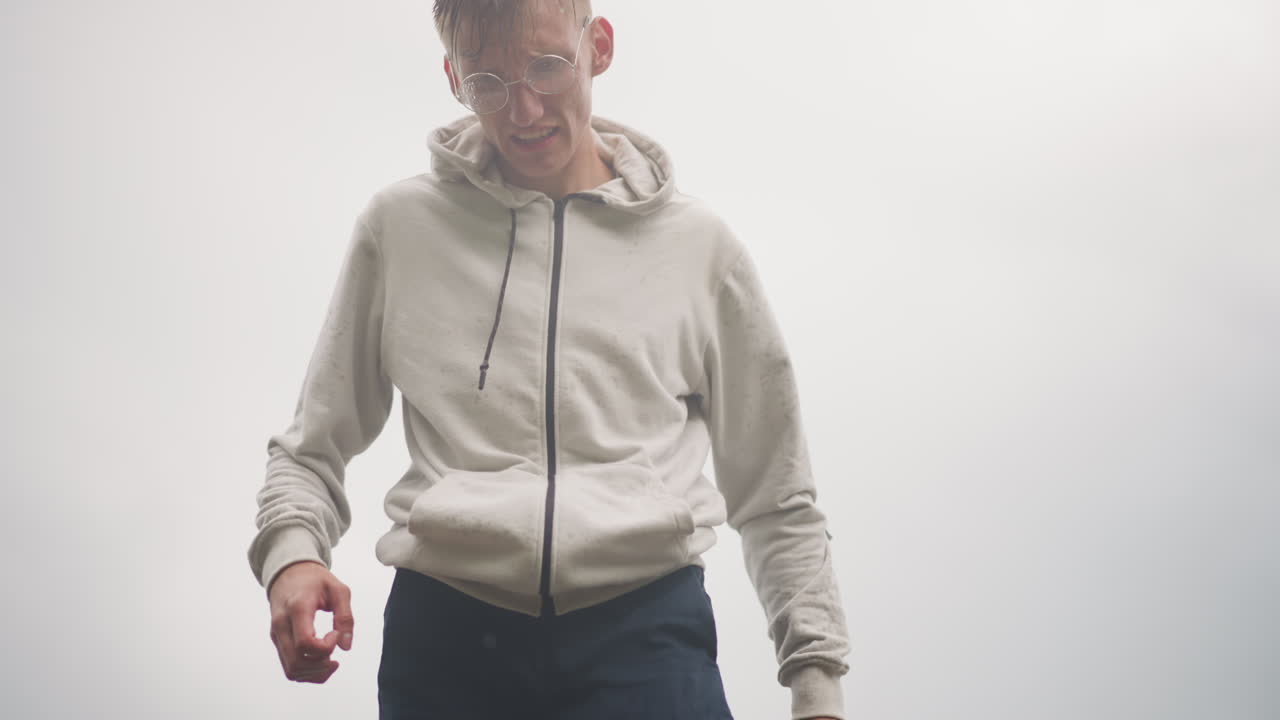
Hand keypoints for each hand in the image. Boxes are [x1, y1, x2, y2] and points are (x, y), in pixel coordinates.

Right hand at [267, 560, 353, 682]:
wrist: (289, 574)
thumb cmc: (315, 581)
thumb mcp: (338, 590)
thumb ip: (345, 617)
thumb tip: (345, 647)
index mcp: (297, 609)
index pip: (305, 643)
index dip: (325, 647)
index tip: (334, 634)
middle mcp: (281, 624)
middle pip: (297, 662)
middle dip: (321, 665)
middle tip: (335, 652)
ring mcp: (276, 635)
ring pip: (291, 670)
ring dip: (315, 673)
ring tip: (330, 660)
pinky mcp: (277, 641)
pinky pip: (289, 667)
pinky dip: (307, 672)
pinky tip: (321, 661)